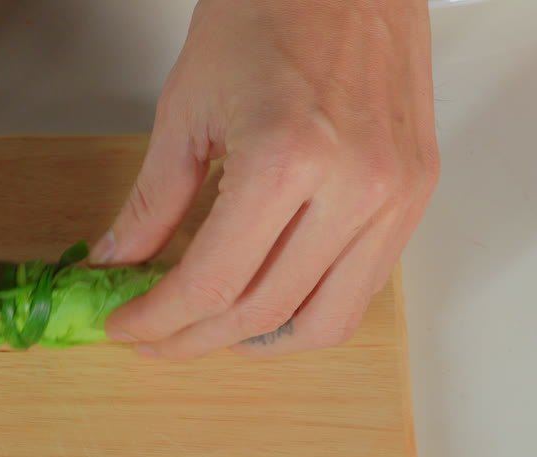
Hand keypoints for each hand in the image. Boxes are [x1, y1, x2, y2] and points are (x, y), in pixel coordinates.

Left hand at [97, 0, 439, 358]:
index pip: (210, 283)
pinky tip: (269, 302)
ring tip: (210, 333)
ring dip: (257, 342)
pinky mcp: (417, 194)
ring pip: (324, 321)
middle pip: (262, 313)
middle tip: (155, 337)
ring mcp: (395, 195)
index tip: (127, 325)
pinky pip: (364, 287)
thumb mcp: (186, 108)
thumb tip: (119, 263)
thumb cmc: (270, 10)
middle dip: (193, 339)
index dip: (158, 319)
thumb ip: (152, 202)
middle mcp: (353, 187)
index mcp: (286, 159)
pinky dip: (309, 311)